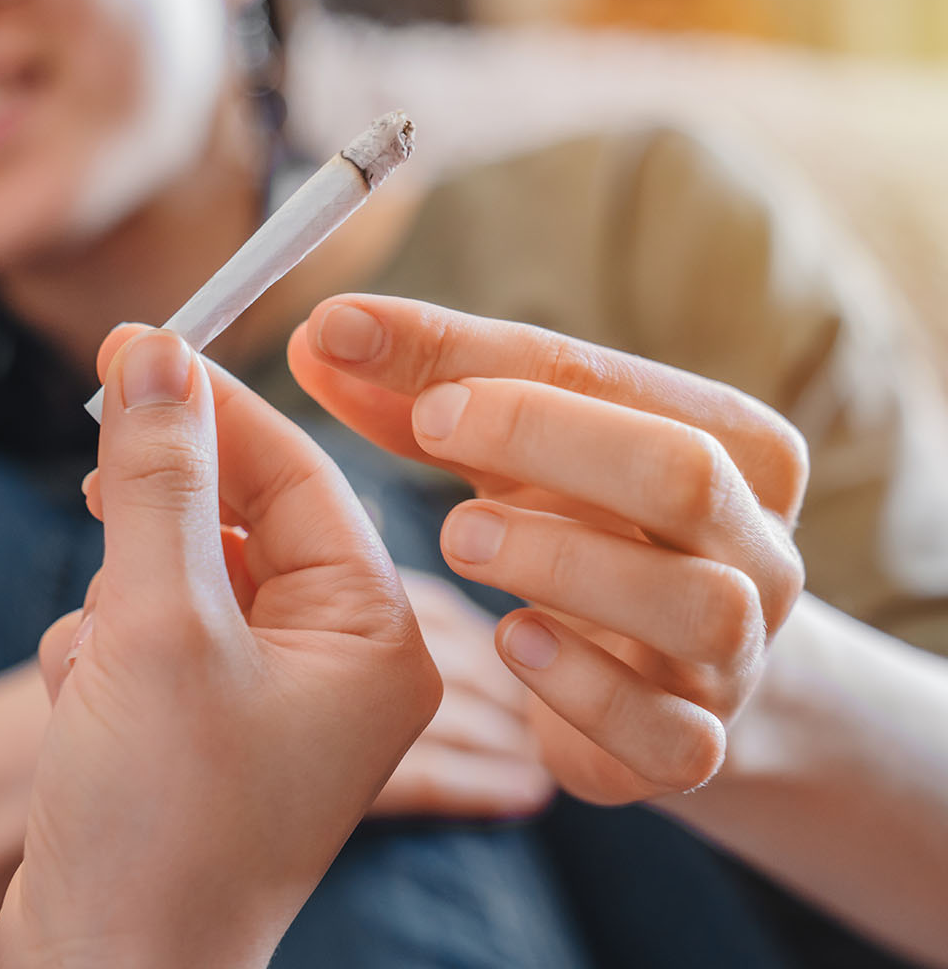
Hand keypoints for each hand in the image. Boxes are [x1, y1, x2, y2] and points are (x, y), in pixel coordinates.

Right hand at [0, 328, 440, 968]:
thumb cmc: (160, 823)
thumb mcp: (156, 626)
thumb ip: (154, 482)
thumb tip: (152, 355)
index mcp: (369, 643)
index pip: (300, 478)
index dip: (213, 409)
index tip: (133, 347)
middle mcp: (331, 669)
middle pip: (236, 522)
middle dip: (155, 522)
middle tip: (90, 475)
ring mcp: (262, 704)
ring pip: (174, 578)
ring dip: (116, 603)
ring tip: (98, 669)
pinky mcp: (195, 730)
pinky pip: (143, 640)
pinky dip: (101, 657)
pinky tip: (85, 713)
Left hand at [289, 295, 807, 805]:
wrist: (673, 688)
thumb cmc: (589, 537)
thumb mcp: (519, 461)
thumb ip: (427, 398)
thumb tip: (326, 333)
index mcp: (730, 444)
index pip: (607, 376)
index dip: (478, 355)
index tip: (355, 334)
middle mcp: (755, 544)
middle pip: (682, 471)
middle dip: (543, 437)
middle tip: (427, 425)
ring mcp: (738, 655)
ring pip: (695, 603)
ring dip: (564, 561)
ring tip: (458, 537)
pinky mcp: (698, 748)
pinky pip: (666, 729)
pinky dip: (585, 688)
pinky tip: (512, 643)